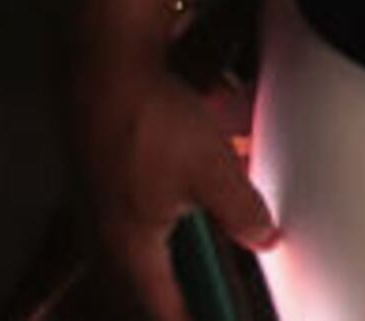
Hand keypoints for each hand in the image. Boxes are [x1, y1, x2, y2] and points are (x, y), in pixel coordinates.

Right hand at [73, 46, 275, 320]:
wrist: (105, 69)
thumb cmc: (147, 120)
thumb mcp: (212, 170)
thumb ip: (241, 213)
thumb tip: (262, 238)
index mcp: (130, 251)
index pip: (163, 310)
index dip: (192, 318)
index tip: (215, 316)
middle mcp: (107, 240)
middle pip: (147, 289)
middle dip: (181, 293)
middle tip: (215, 290)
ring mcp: (101, 212)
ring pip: (139, 256)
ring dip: (171, 262)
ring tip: (197, 256)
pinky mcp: (103, 183)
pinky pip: (134, 222)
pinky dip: (162, 227)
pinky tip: (183, 206)